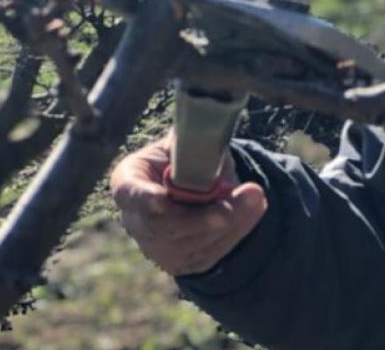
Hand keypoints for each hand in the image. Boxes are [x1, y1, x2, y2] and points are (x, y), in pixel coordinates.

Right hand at [110, 135, 266, 275]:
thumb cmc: (187, 158)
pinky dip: (237, 230)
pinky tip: (254, 208)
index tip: (164, 201)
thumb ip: (193, 139)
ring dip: (229, 221)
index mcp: (129, 180)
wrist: (198, 185)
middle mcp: (135, 218)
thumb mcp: (186, 142)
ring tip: (255, 197)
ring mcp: (154, 244)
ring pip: (191, 243)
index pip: (128, 193)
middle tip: (233, 203)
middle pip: (163, 226)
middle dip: (201, 217)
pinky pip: (210, 252)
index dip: (144, 199)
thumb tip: (210, 125)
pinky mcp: (180, 260)